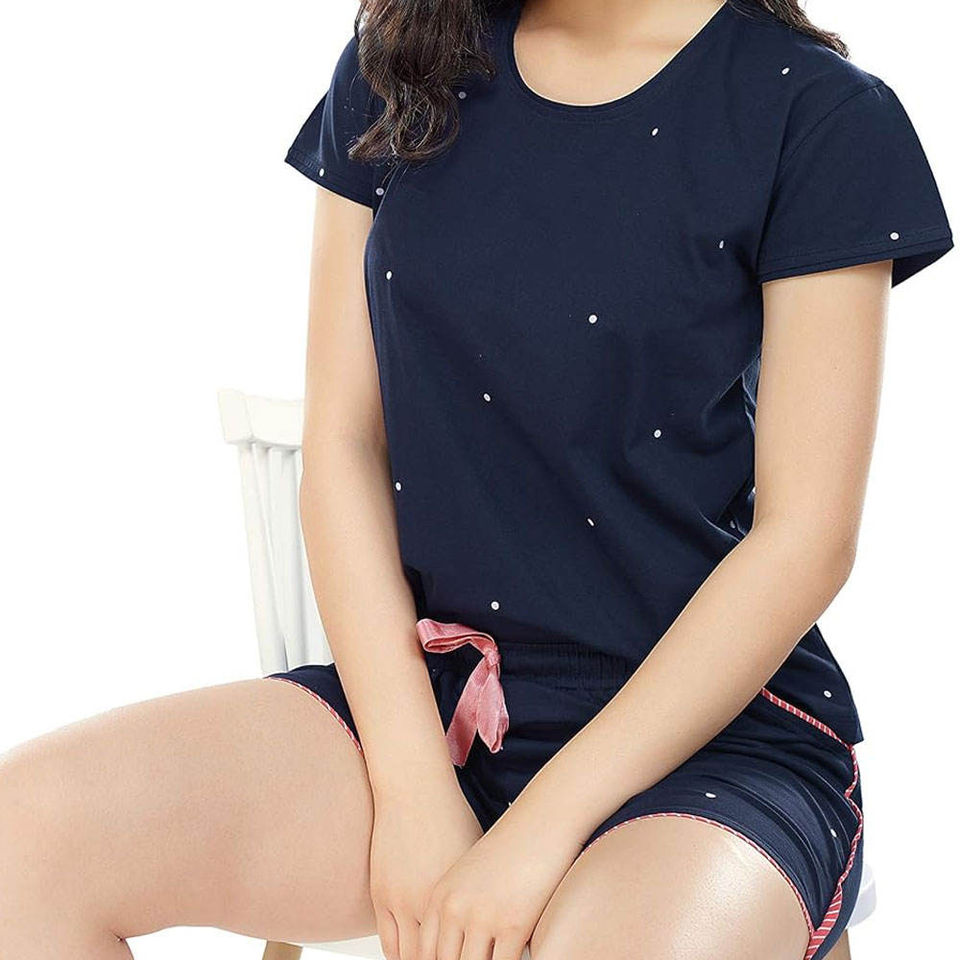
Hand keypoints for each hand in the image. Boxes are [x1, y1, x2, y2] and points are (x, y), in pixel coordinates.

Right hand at [370, 780, 482, 959]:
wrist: (414, 790)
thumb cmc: (452, 816)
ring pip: (412, 959)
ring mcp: (402, 902)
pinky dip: (403, 957)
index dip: (476, 959)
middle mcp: (429, 904)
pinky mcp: (382, 896)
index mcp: (459, 895)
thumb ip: (480, 894)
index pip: (468, 949)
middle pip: (440, 959)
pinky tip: (415, 957)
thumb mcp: (475, 856)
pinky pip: (390, 944)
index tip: (482, 959)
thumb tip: (499, 920)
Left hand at [417, 803, 582, 959]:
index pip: (425, 953)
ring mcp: (482, 917)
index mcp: (440, 897)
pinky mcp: (513, 924)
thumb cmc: (509, 848)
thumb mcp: (469, 875)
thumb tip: (457, 945)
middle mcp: (454, 908)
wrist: (540, 821)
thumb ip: (456, 909)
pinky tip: (520, 959)